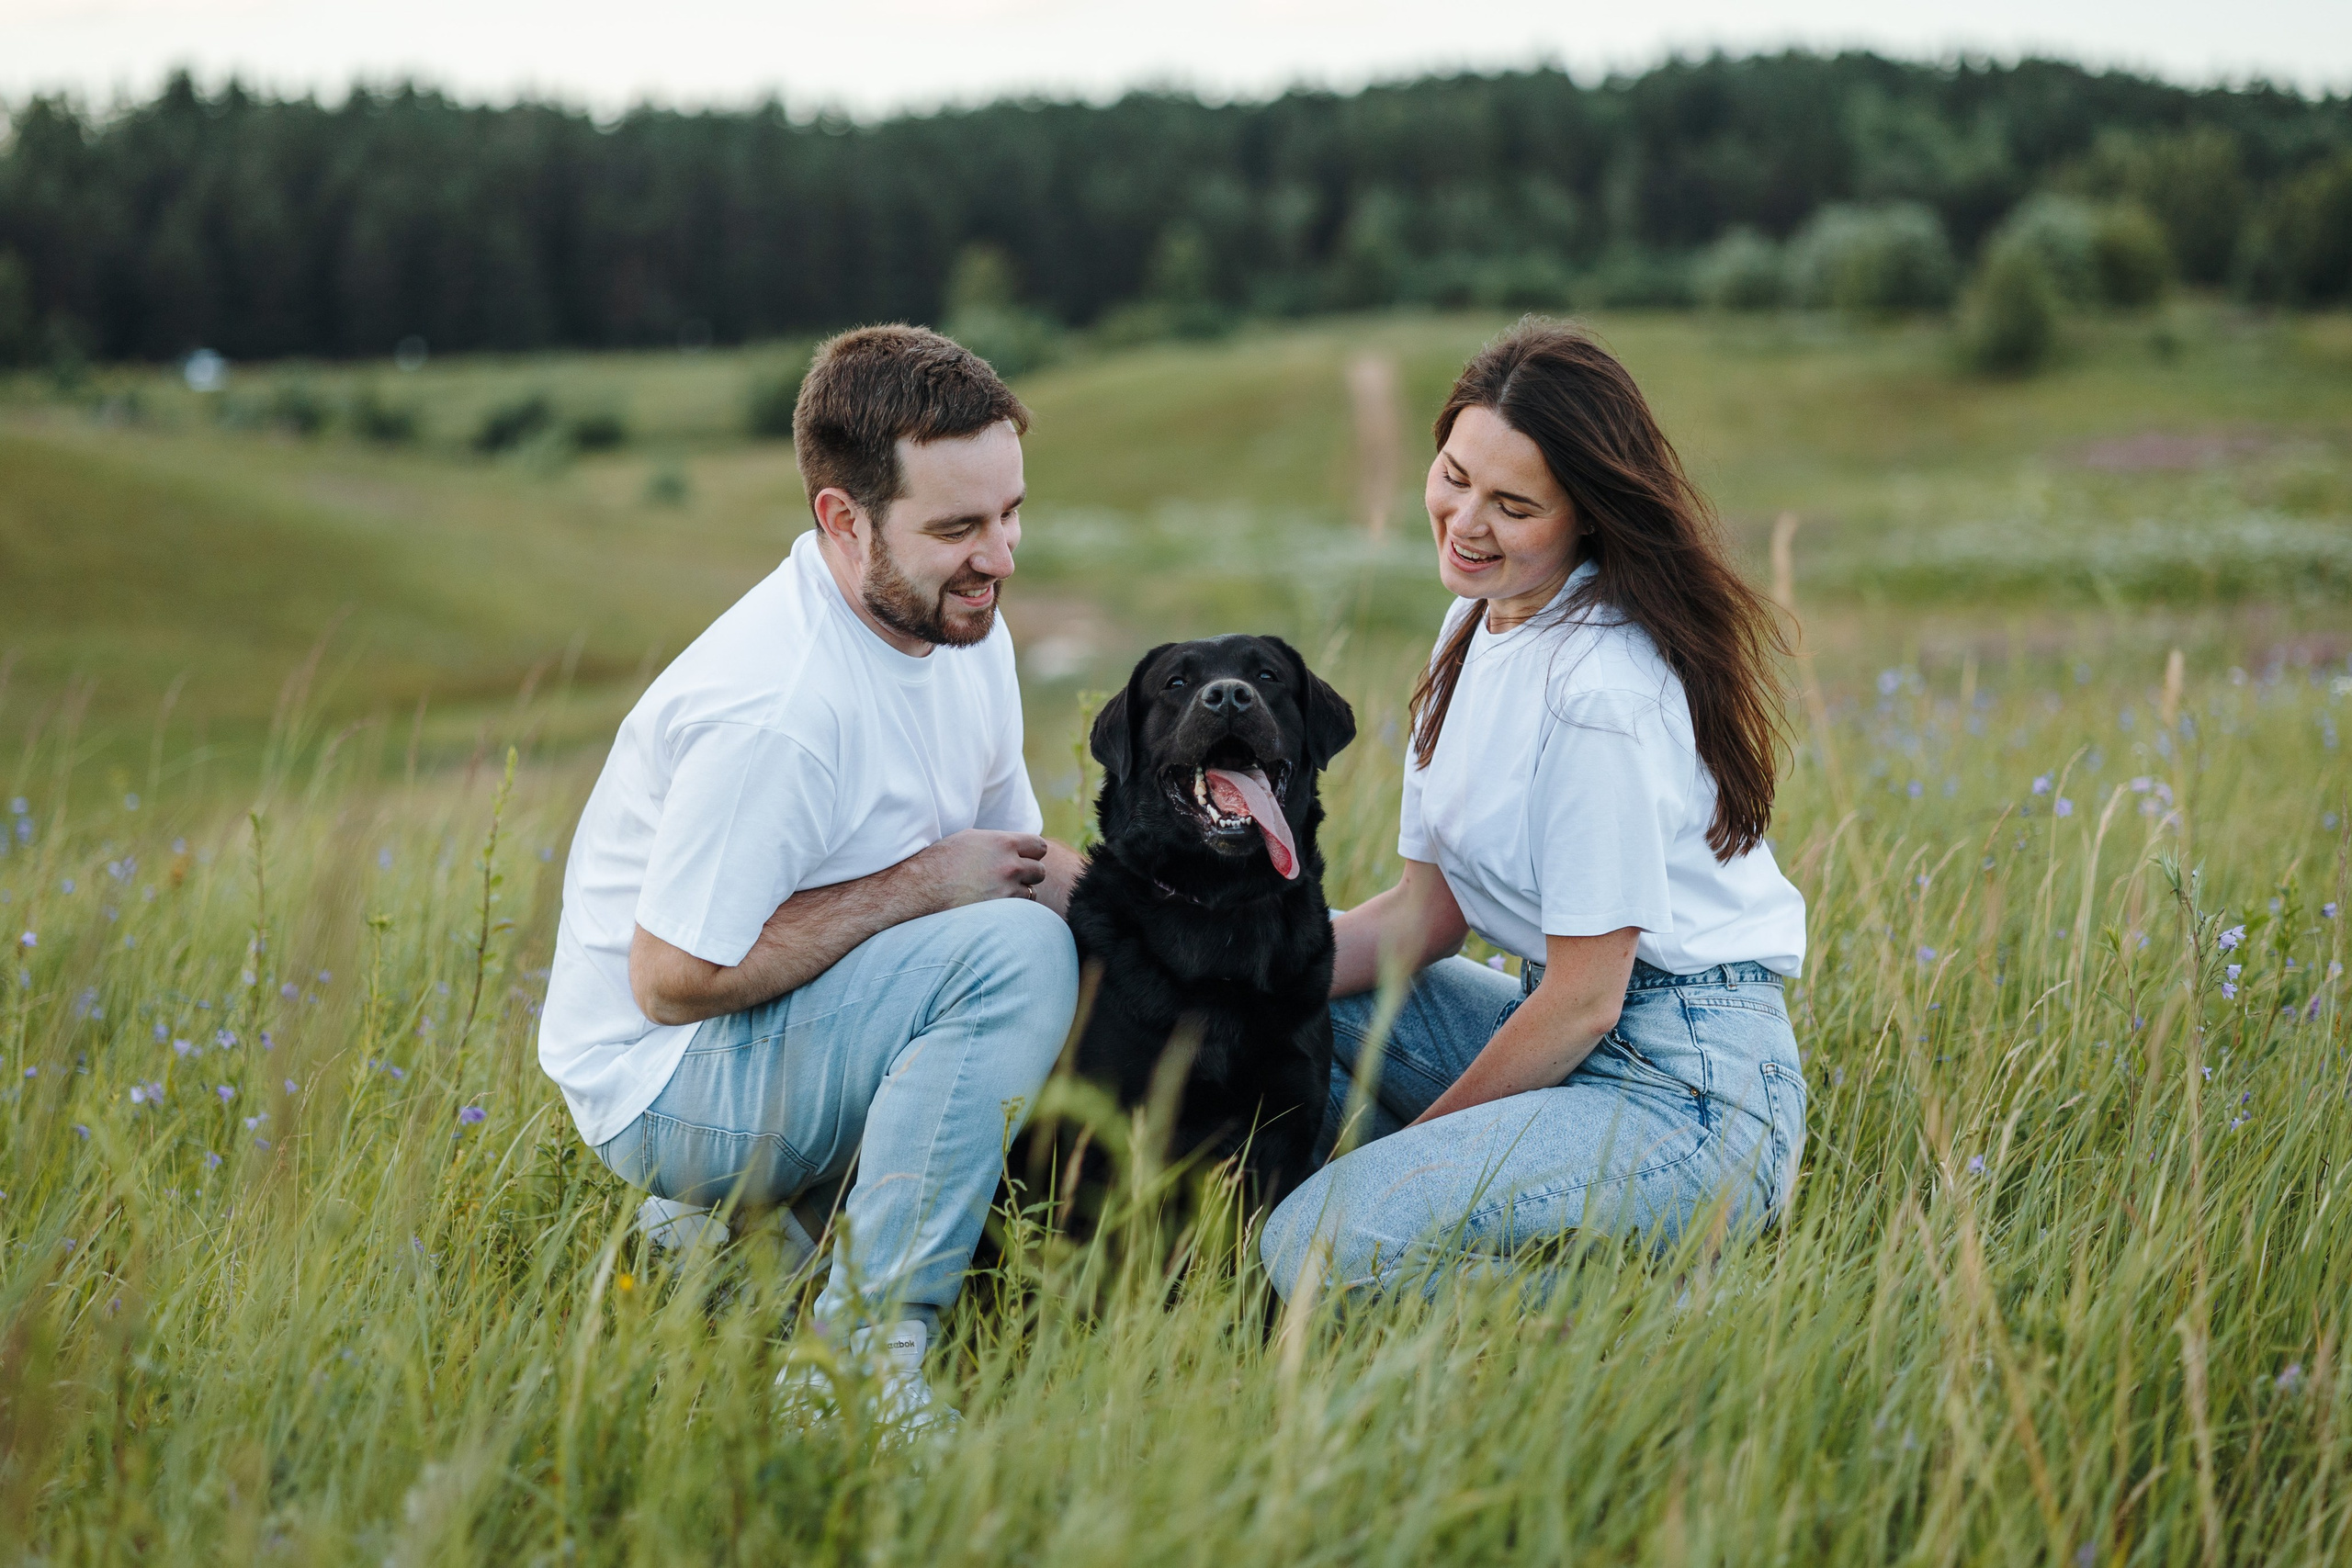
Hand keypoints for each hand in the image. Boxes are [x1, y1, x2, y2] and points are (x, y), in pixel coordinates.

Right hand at [900, 829, 1049, 911]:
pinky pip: (1018, 910)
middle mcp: (1009, 864)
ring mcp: (1006, 889)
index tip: (1023, 858)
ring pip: (1031, 892)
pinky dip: (1011, 909)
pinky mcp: (999, 909)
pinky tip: (994, 905)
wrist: (921, 887)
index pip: (1039, 846)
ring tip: (998, 893)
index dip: (1032, 853)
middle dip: (1029, 875)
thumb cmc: (942, 860)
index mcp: (1003, 842)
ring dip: (1020, 893)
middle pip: (1040, 871)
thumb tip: (1017, 846)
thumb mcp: (971, 839)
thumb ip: (998, 843)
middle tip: (1011, 878)